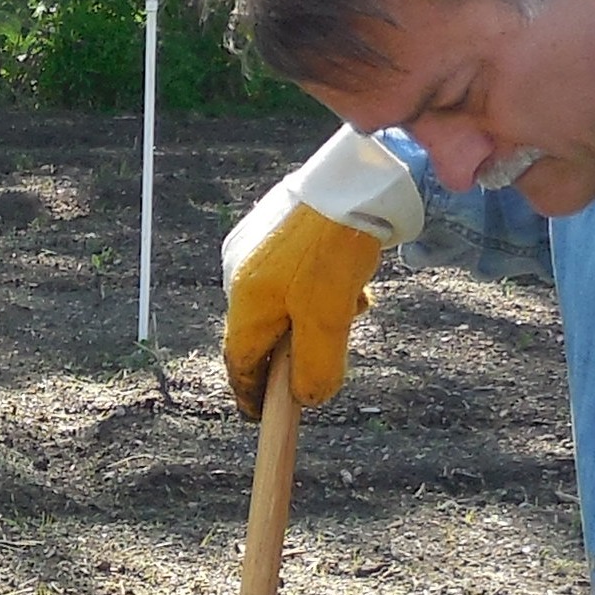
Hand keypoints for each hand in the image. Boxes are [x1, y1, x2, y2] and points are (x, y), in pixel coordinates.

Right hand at [219, 126, 423, 416]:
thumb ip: (316, 366)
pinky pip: (294, 274)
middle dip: (294, 350)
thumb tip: (307, 399)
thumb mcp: (329, 318)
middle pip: (264, 332)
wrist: (353, 177)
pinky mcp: (278, 228)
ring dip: (315, 317)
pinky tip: (350, 282)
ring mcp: (257, 247)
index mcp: (245, 299)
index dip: (253, 393)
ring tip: (351, 307)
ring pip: (284, 302)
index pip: (241, 361)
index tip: (261, 416)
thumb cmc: (334, 249)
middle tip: (327, 356)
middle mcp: (240, 273)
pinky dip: (320, 289)